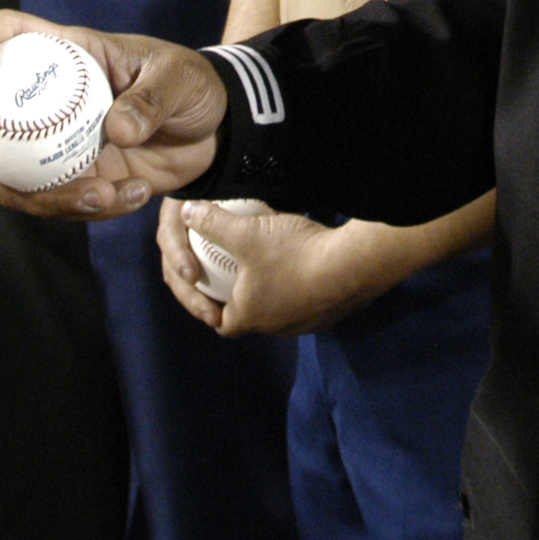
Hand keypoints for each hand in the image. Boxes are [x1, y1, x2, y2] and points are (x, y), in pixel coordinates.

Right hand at [0, 10, 225, 219]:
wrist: (215, 131)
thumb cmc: (191, 84)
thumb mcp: (178, 77)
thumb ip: (150, 98)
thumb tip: (115, 133)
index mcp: (66, 54)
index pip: (7, 34)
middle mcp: (48, 100)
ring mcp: (57, 145)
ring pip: (14, 178)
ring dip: (50, 198)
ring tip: (107, 196)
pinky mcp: (77, 180)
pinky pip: (62, 205)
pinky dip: (94, 209)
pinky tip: (137, 194)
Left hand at [158, 197, 389, 337]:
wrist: (351, 266)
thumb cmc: (291, 254)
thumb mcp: (246, 233)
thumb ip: (214, 223)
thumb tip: (187, 212)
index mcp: (249, 316)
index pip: (221, 324)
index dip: (211, 309)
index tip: (209, 290)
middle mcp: (276, 327)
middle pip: (252, 318)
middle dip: (243, 300)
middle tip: (238, 274)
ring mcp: (306, 323)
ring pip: (282, 309)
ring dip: (274, 292)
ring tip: (271, 265)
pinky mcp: (330, 313)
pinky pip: (308, 301)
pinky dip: (300, 285)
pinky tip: (304, 262)